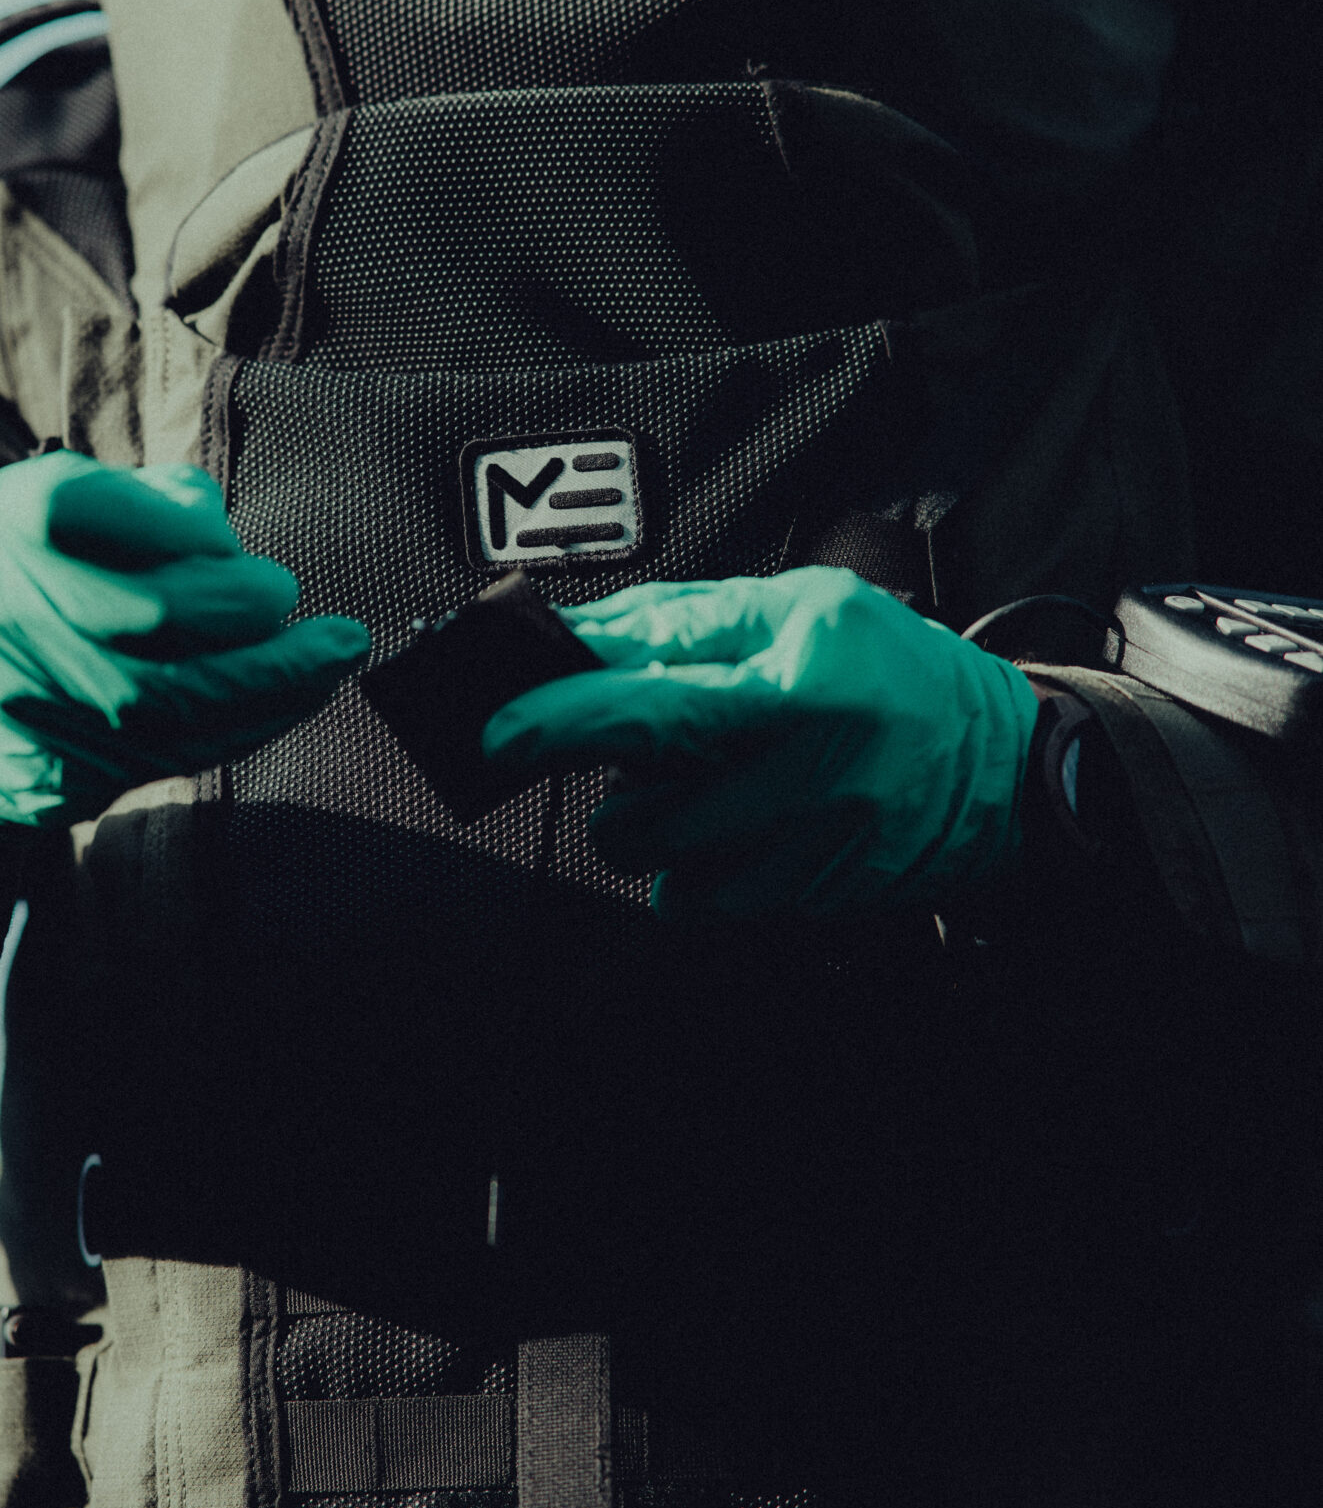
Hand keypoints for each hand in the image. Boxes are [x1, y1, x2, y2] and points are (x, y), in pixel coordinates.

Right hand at [0, 452, 367, 830]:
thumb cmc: (43, 582)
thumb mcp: (67, 507)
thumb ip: (149, 499)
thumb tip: (219, 530)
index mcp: (11, 523)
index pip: (112, 514)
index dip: (191, 532)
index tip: (230, 543)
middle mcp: (8, 613)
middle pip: (157, 613)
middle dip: (247, 604)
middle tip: (281, 594)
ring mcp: (35, 703)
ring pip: (177, 697)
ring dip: (281, 675)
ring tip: (338, 650)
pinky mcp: (68, 772)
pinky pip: (181, 749)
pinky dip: (258, 720)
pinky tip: (304, 693)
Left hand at [482, 568, 1037, 920]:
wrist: (1007, 764)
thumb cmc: (893, 668)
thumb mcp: (801, 605)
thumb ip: (684, 620)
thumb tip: (575, 636)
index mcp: (799, 670)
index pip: (653, 701)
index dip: (562, 718)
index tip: (499, 729)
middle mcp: (809, 761)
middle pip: (643, 806)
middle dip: (607, 788)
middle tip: (627, 757)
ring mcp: (814, 845)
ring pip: (664, 865)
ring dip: (656, 830)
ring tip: (705, 787)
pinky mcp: (816, 900)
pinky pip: (709, 902)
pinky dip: (703, 872)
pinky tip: (744, 830)